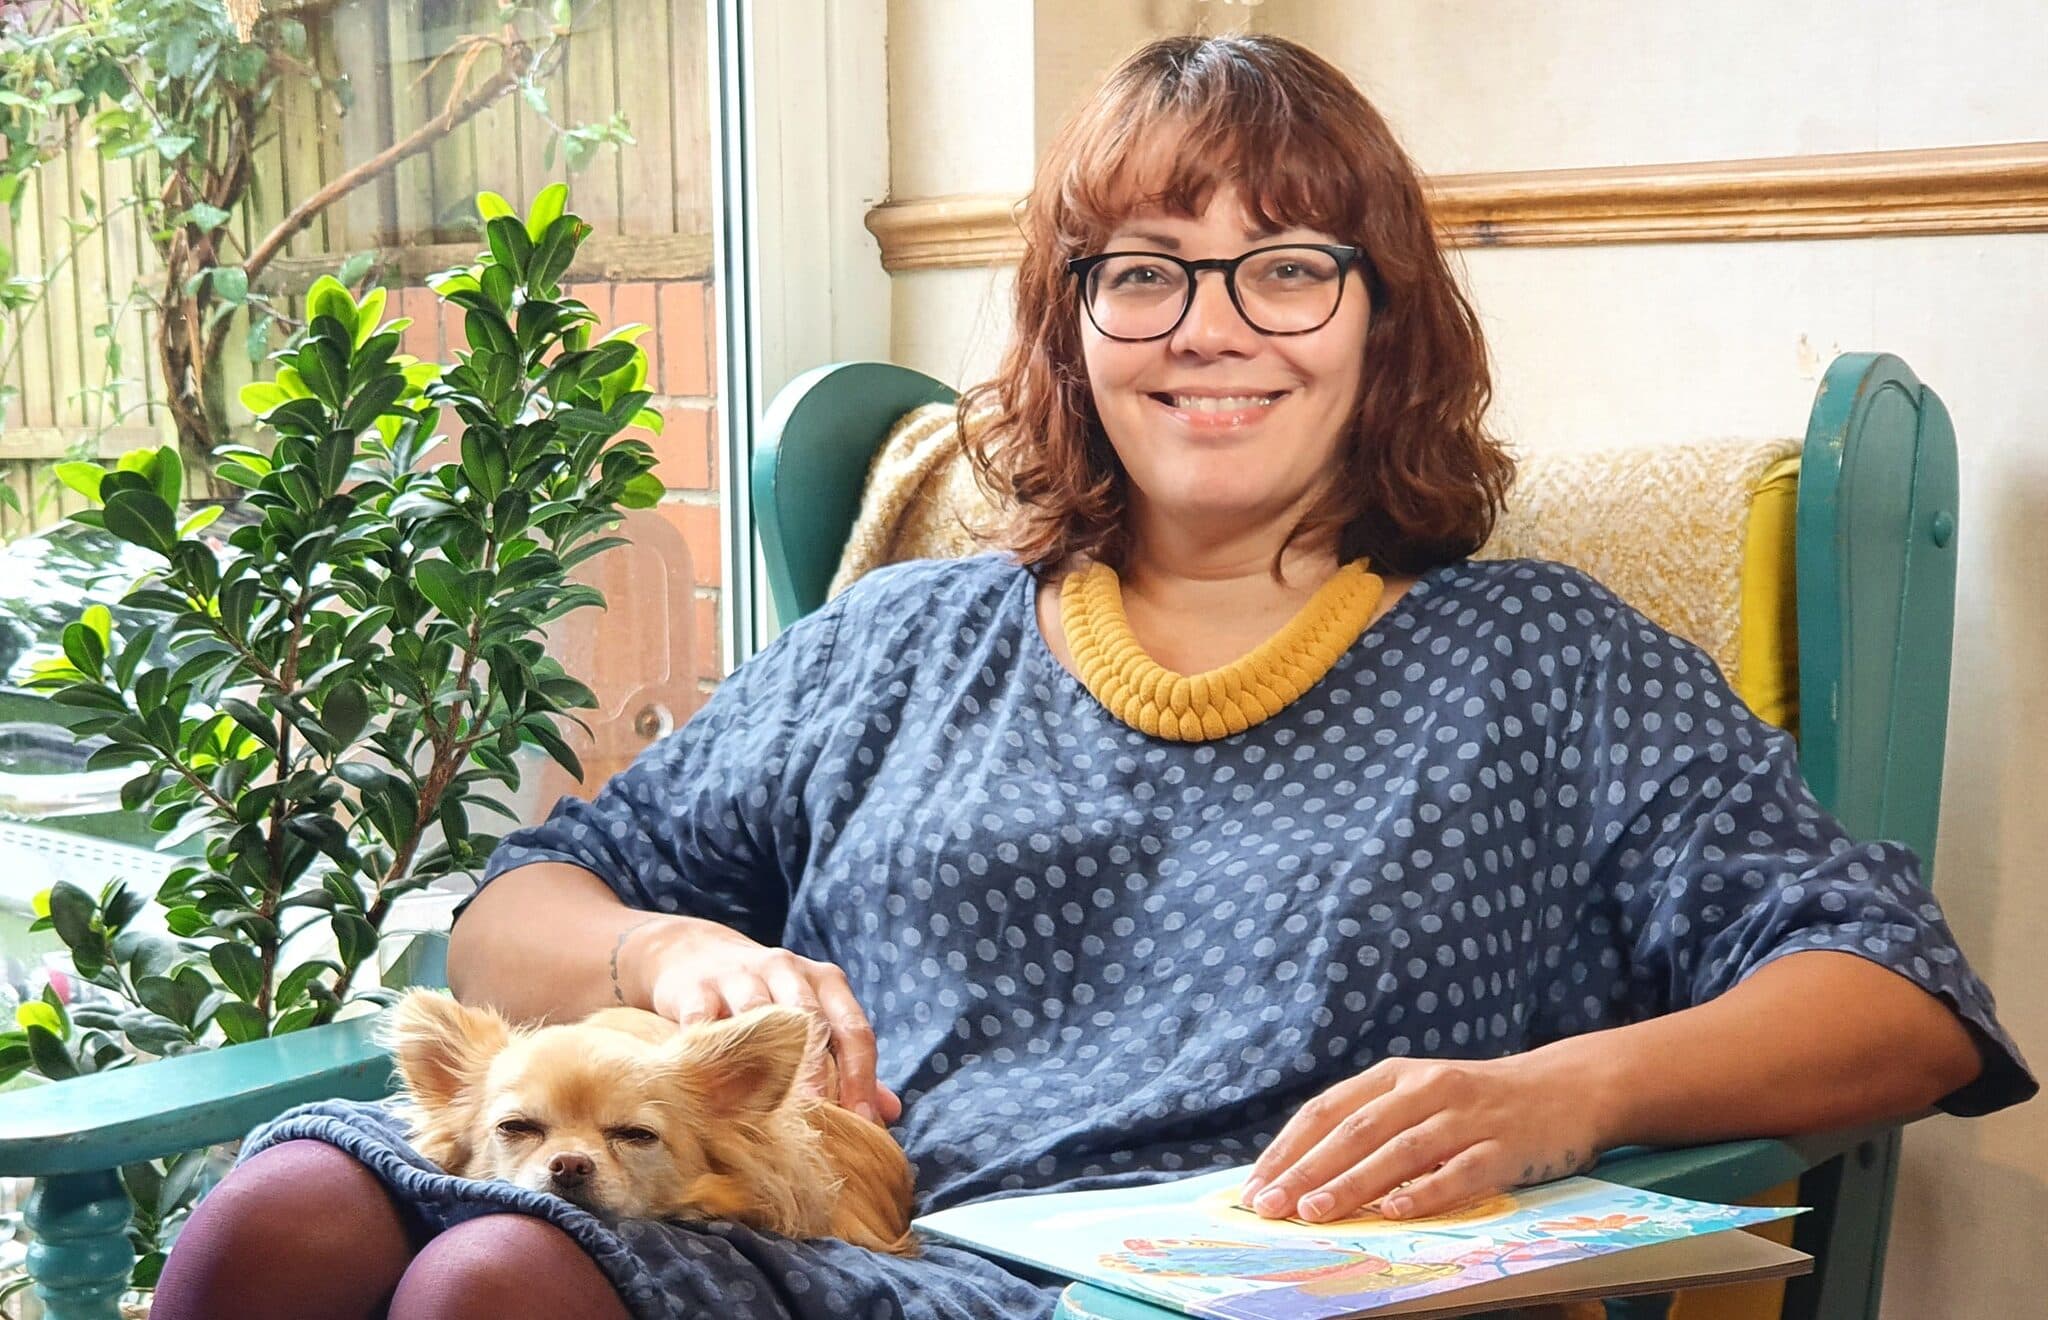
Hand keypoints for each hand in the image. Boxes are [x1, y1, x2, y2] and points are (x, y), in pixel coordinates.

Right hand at [625, 916, 902, 1124]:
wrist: (693, 953)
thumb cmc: (766, 996)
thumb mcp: (811, 1014)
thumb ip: (847, 1061)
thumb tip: (890, 1111)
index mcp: (826, 982)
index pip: (854, 1031)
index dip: (862, 1079)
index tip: (864, 1125)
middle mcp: (788, 970)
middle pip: (811, 1023)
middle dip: (818, 1076)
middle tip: (821, 1125)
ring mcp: (741, 975)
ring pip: (758, 1017)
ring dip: (761, 1065)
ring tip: (765, 1113)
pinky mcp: (697, 987)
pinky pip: (704, 1021)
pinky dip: (709, 1053)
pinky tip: (711, 1089)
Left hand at [1240, 1051, 1606, 1222]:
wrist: (1564, 1088)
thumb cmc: (1476, 1101)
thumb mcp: (1418, 1095)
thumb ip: (1369, 1123)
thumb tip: (1303, 1170)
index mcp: (1394, 1075)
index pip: (1327, 1110)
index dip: (1288, 1147)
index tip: (1255, 1185)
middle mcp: (1425, 1089)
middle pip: (1355, 1132)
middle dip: (1307, 1170)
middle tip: (1270, 1205)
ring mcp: (1466, 1116)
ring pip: (1399, 1152)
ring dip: (1353, 1184)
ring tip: (1315, 1212)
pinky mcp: (1504, 1146)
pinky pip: (1460, 1173)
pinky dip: (1425, 1193)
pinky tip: (1393, 1213)